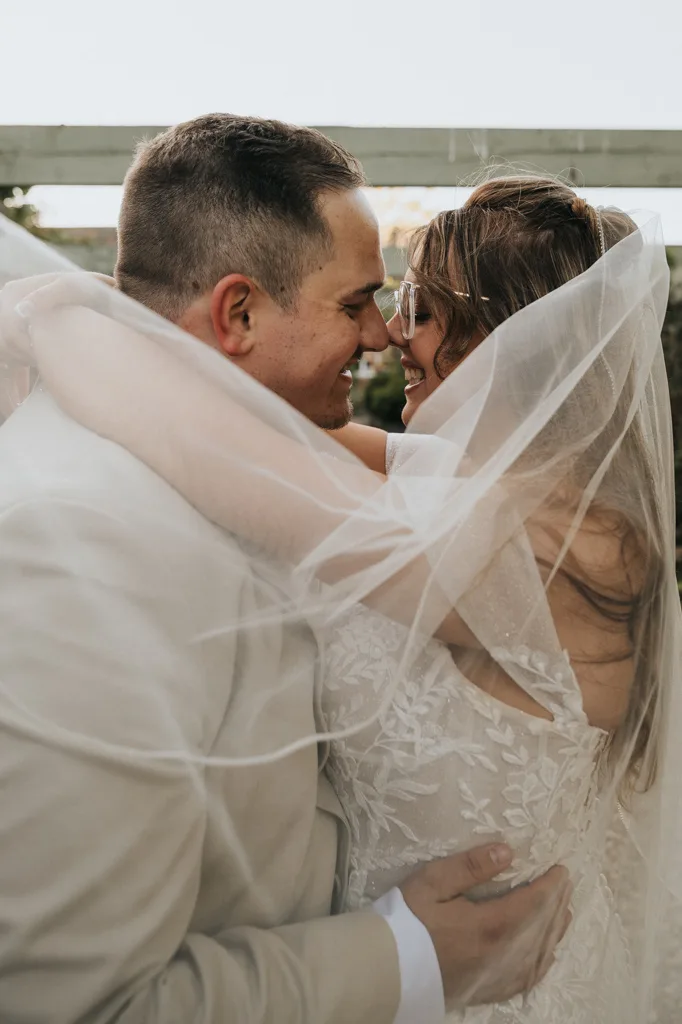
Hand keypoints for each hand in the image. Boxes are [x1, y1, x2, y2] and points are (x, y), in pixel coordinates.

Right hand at [400, 843, 571, 1006]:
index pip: (534, 903)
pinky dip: (543, 962)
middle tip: (566, 883)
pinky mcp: (489, 990)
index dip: (551, 885)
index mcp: (490, 926)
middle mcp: (502, 955)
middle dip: (557, 903)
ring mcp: (497, 976)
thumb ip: (470, 867)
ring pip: (539, 953)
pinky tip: (547, 954)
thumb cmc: (406, 921)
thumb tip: (507, 851)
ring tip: (564, 911)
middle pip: (541, 927)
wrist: (387, 970)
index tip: (561, 869)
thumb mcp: (432, 882)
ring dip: (555, 930)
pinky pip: (527, 978)